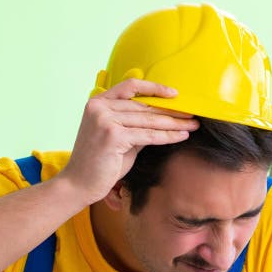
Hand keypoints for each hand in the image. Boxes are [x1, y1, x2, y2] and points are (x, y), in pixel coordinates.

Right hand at [59, 79, 199, 204]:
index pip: (130, 87)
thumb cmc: (99, 164)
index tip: (175, 94)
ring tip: (192, 125)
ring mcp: (105, 120)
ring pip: (148, 120)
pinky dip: (167, 136)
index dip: (154, 88)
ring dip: (174, 123)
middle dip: (171, 110)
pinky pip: (147, 135)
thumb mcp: (119, 138)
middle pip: (143, 106)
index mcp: (98, 102)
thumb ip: (135, 126)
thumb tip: (162, 118)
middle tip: (192, 114)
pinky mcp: (113, 136)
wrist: (79, 184)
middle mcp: (100, 107)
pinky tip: (181, 136)